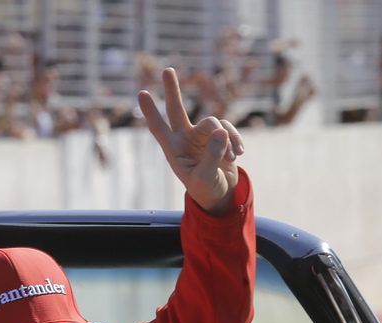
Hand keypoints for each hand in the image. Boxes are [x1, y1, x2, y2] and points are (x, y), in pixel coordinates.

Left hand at [138, 67, 243, 215]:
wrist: (221, 193)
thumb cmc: (206, 188)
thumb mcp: (205, 177)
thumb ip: (212, 155)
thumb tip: (221, 131)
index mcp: (174, 149)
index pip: (159, 128)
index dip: (150, 112)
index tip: (142, 93)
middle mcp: (185, 138)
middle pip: (177, 109)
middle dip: (173, 90)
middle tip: (167, 70)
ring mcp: (202, 135)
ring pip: (213, 123)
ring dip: (225, 140)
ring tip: (230, 158)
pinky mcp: (219, 136)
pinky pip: (228, 129)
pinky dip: (235, 140)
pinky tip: (239, 153)